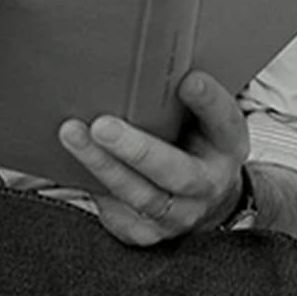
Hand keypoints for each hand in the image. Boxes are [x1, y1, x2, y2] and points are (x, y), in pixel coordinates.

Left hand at [57, 71, 249, 247]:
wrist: (204, 201)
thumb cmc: (196, 145)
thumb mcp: (206, 119)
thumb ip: (188, 97)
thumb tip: (149, 62)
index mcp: (228, 146)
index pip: (224, 121)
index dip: (208, 101)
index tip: (188, 80)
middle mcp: (208, 185)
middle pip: (176, 172)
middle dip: (137, 149)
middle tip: (102, 125)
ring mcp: (179, 215)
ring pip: (139, 196)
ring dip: (102, 165)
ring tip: (72, 134)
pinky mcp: (147, 233)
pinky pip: (116, 213)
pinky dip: (92, 187)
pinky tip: (69, 163)